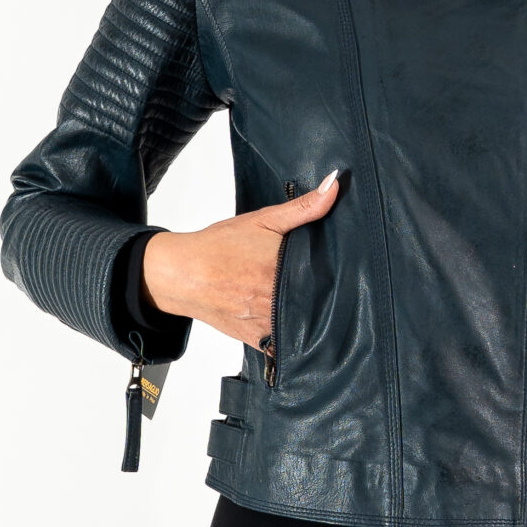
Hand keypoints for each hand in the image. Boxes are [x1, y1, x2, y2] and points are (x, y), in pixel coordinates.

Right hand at [140, 175, 339, 346]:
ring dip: (308, 314)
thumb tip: (334, 185)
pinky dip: (289, 331)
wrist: (181, 274)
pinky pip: (283, 341)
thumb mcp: (262, 220)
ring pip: (303, 324)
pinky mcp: (257, 339)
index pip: (327, 278)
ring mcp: (266, 323)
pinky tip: (292, 319)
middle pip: (316, 302)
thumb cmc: (218, 246)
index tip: (346, 270)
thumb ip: (302, 207)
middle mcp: (275, 301)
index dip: (338, 275)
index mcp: (281, 271)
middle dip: (324, 294)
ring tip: (313, 302)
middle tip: (331, 285)